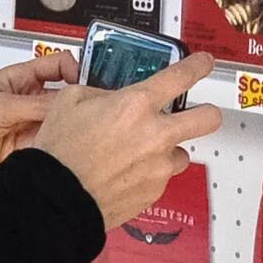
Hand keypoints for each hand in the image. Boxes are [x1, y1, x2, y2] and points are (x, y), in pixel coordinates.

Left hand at [0, 51, 78, 182]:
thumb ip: (34, 106)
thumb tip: (70, 103)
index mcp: (22, 78)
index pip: (58, 65)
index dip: (75, 70)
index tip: (87, 84)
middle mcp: (32, 99)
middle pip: (66, 94)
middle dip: (81, 100)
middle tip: (97, 111)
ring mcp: (32, 123)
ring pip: (63, 120)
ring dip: (73, 125)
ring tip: (89, 132)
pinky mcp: (31, 146)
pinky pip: (53, 142)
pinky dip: (63, 145)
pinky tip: (73, 148)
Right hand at [26, 54, 221, 228]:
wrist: (55, 198)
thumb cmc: (59, 153)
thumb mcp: (71, 101)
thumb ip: (102, 93)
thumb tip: (113, 96)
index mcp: (136, 105)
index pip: (182, 76)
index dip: (199, 66)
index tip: (204, 64)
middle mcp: (155, 134)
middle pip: (208, 118)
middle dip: (206, 112)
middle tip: (196, 113)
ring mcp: (158, 166)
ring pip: (182, 153)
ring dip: (167, 151)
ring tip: (139, 153)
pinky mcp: (154, 192)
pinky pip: (161, 178)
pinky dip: (148, 174)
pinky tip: (123, 173)